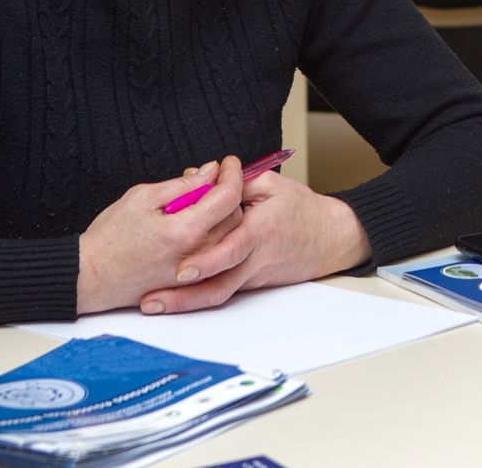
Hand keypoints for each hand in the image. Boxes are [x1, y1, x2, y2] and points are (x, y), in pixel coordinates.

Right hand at [76, 157, 248, 314]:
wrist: (89, 277)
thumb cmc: (109, 238)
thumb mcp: (142, 197)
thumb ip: (182, 185)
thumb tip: (210, 172)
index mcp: (185, 230)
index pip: (228, 196)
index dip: (233, 174)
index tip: (228, 163)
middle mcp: (197, 255)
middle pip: (236, 217)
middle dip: (229, 193)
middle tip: (208, 180)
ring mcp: (196, 272)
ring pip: (230, 237)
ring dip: (223, 215)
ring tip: (198, 202)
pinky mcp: (191, 284)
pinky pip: (217, 256)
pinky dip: (215, 236)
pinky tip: (196, 225)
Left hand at [138, 168, 372, 314]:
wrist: (331, 240)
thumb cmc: (302, 210)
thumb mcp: (273, 185)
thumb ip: (236, 183)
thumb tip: (197, 177)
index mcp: (261, 231)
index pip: (233, 249)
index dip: (208, 261)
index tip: (182, 269)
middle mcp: (255, 260)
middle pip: (218, 286)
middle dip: (183, 297)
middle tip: (151, 299)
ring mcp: (252, 276)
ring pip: (217, 294)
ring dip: (184, 303)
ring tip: (152, 305)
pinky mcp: (250, 284)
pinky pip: (222, 289)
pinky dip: (196, 295)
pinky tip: (170, 297)